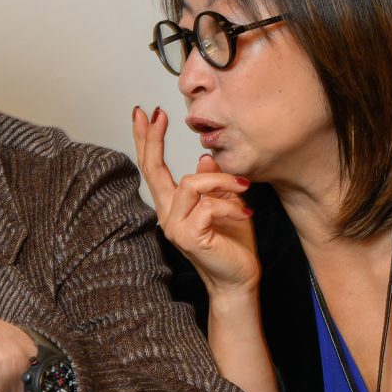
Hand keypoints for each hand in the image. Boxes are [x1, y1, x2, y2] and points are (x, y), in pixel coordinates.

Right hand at [131, 105, 257, 293]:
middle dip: (153, 139)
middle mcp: (167, 214)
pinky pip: (207, 205)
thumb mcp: (225, 203)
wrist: (239, 278)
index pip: (154, 168)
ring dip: (222, 182)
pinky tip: (245, 212)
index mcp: (173, 204)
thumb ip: (212, 183)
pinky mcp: (188, 236)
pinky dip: (230, 205)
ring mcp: (174, 226)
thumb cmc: (233, 244)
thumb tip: (205, 158)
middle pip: (153, 169)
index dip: (147, 140)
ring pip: (191, 184)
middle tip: (157, 114)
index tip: (146, 113)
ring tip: (244, 190)